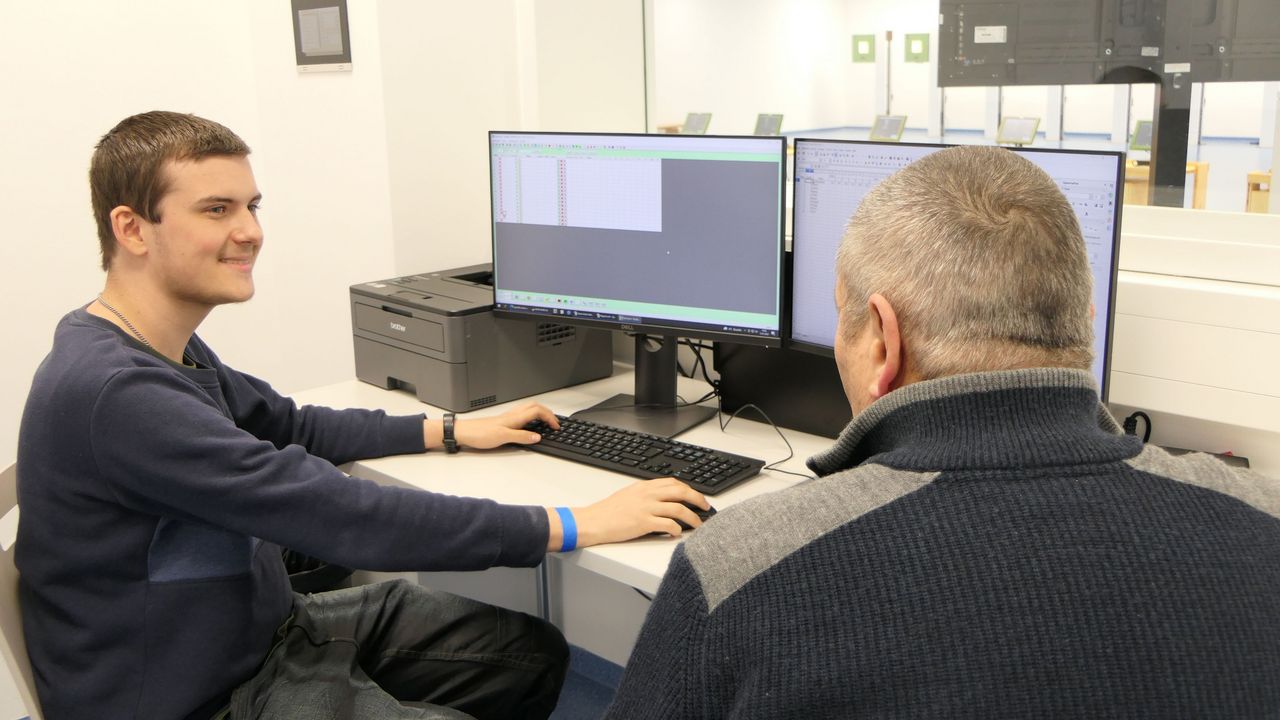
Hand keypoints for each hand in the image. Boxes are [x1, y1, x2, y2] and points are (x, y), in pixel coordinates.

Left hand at [453, 402, 559, 449]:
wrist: (464, 432)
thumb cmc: (480, 434)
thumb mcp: (502, 437)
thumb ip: (521, 437)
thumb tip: (537, 436)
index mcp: (514, 418)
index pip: (538, 411)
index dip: (550, 417)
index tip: (556, 426)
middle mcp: (512, 415)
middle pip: (535, 406)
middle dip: (548, 412)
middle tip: (554, 422)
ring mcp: (507, 417)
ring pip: (528, 408)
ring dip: (540, 412)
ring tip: (546, 421)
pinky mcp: (503, 421)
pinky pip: (522, 414)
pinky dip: (531, 416)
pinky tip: (529, 424)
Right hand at [548, 478, 710, 550]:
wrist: (592, 521)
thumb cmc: (608, 512)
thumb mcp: (628, 496)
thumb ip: (646, 495)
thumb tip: (663, 501)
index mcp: (644, 487)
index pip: (673, 482)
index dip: (689, 489)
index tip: (696, 496)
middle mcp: (647, 494)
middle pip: (681, 492)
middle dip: (698, 499)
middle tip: (706, 508)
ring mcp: (646, 508)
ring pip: (678, 508)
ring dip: (692, 517)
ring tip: (698, 525)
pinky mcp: (643, 523)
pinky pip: (667, 525)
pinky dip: (676, 529)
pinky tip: (678, 534)